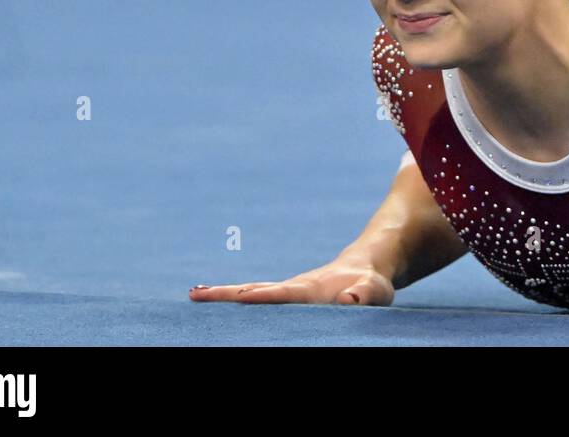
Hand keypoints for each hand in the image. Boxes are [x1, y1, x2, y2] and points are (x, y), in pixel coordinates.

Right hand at [189, 254, 395, 305]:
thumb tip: (348, 300)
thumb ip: (363, 295)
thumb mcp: (373, 292)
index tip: (238, 296)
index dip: (261, 297)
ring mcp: (288, 291)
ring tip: (195, 294)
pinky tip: (220, 300)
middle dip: (225, 294)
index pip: (280, 294)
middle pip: (253, 289)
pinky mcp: (288, 296)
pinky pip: (258, 296)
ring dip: (224, 294)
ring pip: (251, 291)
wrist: (366, 267)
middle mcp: (292, 288)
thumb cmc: (371, 284)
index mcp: (309, 289)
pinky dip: (236, 297)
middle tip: (195, 294)